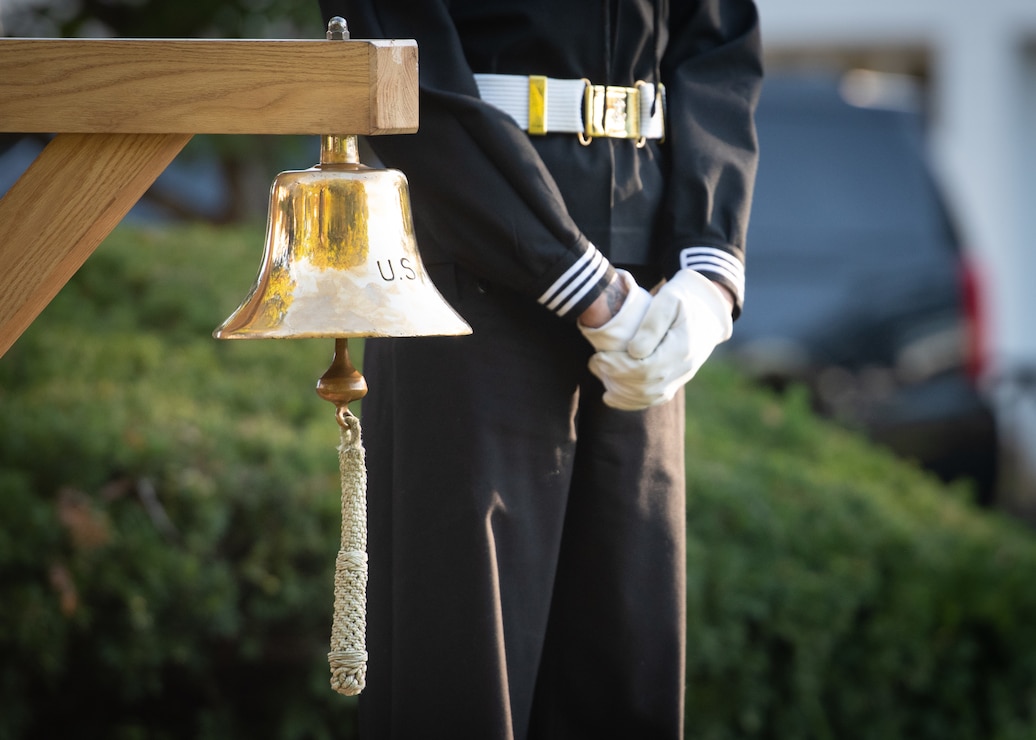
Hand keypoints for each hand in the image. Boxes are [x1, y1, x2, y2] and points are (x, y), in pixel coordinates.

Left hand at [588, 269, 732, 409]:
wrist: (705, 311)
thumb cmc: (682, 300)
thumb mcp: (668, 300)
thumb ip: (652, 323)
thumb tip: (634, 351)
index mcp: (682, 348)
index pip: (645, 369)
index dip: (618, 367)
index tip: (600, 356)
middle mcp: (684, 368)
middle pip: (644, 386)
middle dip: (615, 377)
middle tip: (595, 362)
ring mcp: (680, 378)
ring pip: (647, 397)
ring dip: (619, 391)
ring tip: (600, 373)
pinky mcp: (675, 382)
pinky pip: (652, 399)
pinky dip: (629, 401)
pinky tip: (610, 395)